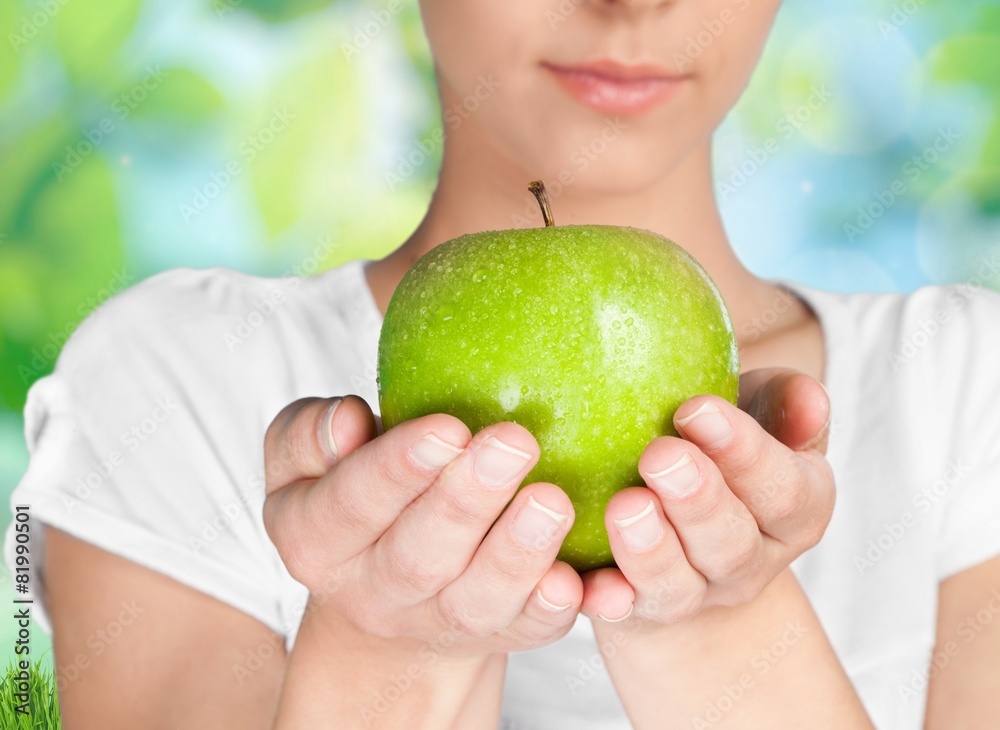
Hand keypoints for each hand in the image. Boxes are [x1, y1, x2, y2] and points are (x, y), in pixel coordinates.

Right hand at [262, 396, 582, 655]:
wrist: (383, 594)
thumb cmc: (352, 494)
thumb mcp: (301, 462)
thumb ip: (307, 434)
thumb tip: (349, 420)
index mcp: (315, 540)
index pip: (351, 504)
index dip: (397, 469)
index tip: (447, 428)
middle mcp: (374, 592)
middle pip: (420, 556)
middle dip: (468, 501)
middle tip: (514, 443)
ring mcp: (438, 623)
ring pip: (477, 600)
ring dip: (518, 553)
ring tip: (553, 500)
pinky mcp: (498, 636)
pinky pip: (531, 630)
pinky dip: (558, 605)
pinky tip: (587, 576)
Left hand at [581, 369, 834, 623]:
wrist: (676, 512)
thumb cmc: (717, 441)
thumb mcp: (756, 408)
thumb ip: (784, 399)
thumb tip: (810, 399)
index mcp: (795, 510)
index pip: (786, 490)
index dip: (745, 453)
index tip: (697, 408)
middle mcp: (749, 562)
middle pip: (732, 545)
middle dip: (697, 501)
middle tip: (660, 455)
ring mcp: (693, 594)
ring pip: (678, 587)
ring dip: (651, 550)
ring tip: (625, 506)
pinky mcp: (635, 609)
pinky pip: (620, 612)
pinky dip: (606, 599)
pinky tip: (589, 584)